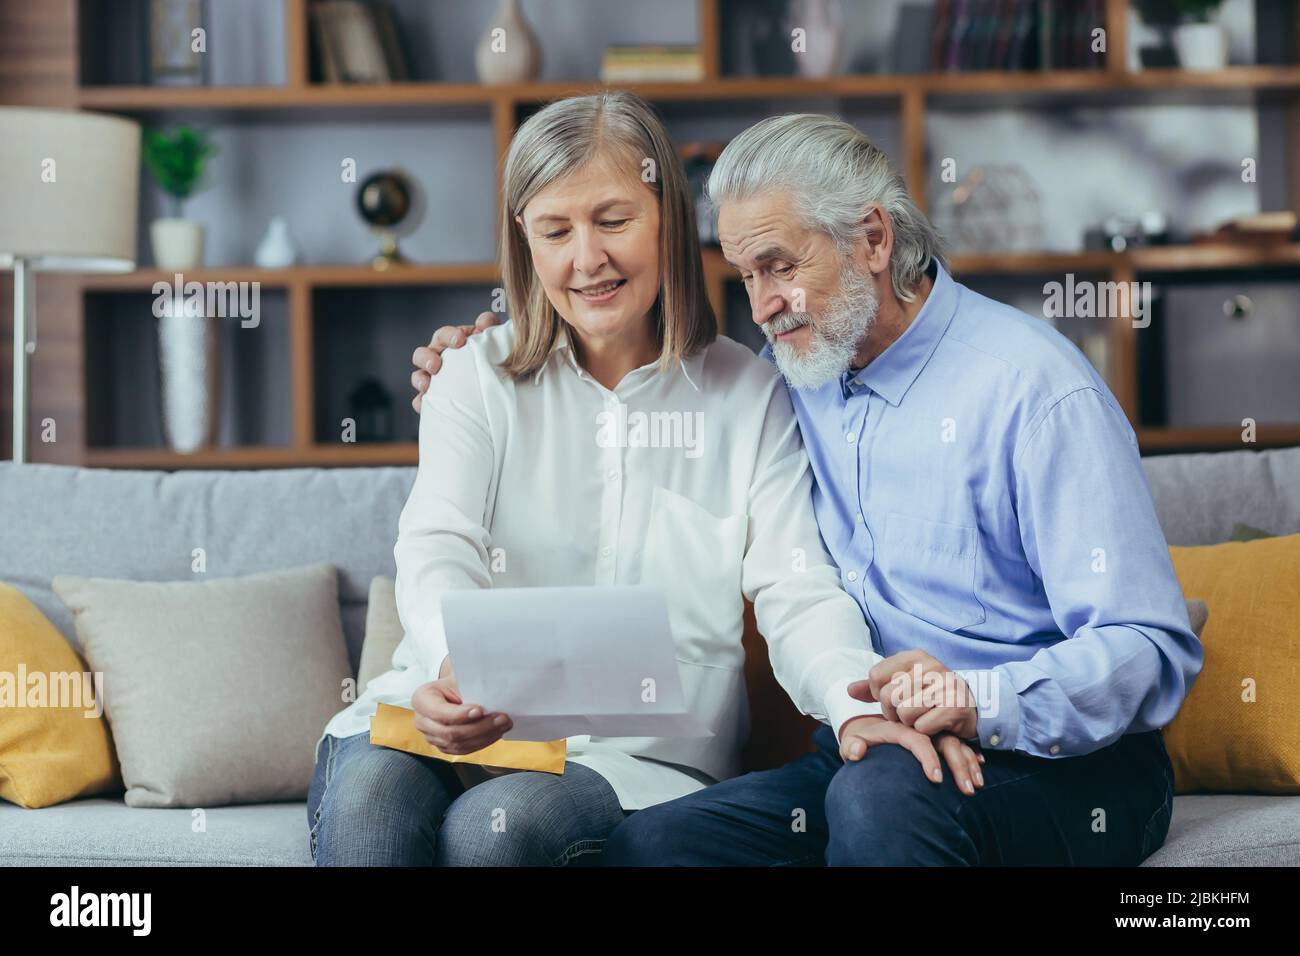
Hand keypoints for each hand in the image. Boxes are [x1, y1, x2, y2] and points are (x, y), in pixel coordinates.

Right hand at [410, 312, 501, 411]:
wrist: (495, 387)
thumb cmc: (490, 357)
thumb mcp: (492, 339)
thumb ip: (489, 325)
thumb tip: (483, 322)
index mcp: (450, 343)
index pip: (444, 335)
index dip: (449, 336)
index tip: (460, 340)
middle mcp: (437, 359)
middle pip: (422, 354)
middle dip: (427, 358)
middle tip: (436, 365)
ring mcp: (433, 379)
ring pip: (418, 377)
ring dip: (420, 380)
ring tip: (427, 385)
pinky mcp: (433, 399)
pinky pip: (420, 401)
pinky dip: (421, 402)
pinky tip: (427, 405)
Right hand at [410, 672, 511, 754]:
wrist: (454, 689)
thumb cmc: (458, 680)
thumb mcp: (461, 676)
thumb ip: (470, 684)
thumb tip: (492, 692)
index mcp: (421, 699)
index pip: (439, 712)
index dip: (459, 715)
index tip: (480, 710)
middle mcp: (422, 721)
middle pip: (450, 732)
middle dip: (479, 727)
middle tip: (502, 718)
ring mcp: (431, 736)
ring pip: (459, 744)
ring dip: (484, 736)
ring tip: (504, 725)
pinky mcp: (444, 746)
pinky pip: (463, 750)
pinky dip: (482, 742)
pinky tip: (496, 733)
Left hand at [838, 715, 984, 795]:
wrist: (874, 726)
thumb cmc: (864, 736)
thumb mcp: (855, 739)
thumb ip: (852, 745)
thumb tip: (856, 751)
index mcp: (899, 725)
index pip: (917, 738)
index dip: (928, 758)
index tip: (935, 779)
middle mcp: (919, 725)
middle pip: (945, 740)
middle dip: (959, 764)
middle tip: (966, 790)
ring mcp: (932, 729)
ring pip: (957, 744)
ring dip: (968, 765)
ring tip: (973, 787)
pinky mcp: (941, 736)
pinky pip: (961, 746)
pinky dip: (970, 760)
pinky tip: (977, 776)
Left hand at [848, 649, 977, 739]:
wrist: (971, 709)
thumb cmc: (930, 697)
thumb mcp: (903, 686)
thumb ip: (874, 688)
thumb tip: (849, 690)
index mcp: (915, 656)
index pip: (876, 676)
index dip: (877, 694)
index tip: (892, 700)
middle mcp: (932, 666)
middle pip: (888, 696)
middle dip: (892, 712)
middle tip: (907, 714)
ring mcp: (946, 685)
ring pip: (903, 712)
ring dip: (908, 723)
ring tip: (920, 718)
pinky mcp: (956, 707)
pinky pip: (922, 726)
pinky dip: (924, 731)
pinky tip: (934, 725)